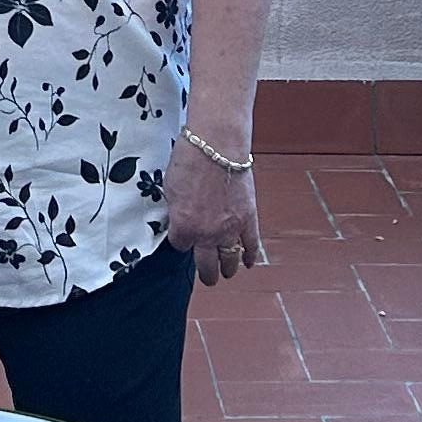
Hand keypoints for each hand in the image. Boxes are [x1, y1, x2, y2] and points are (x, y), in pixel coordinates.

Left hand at [164, 131, 263, 286]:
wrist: (217, 144)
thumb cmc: (190, 160)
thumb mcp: (170, 188)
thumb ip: (176, 211)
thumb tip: (180, 219)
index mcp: (183, 227)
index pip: (180, 246)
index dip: (181, 241)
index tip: (183, 236)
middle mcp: (207, 234)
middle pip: (206, 266)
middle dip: (206, 273)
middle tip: (208, 276)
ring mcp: (230, 229)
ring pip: (230, 261)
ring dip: (227, 269)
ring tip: (226, 272)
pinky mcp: (249, 219)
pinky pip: (251, 246)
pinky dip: (250, 256)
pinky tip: (247, 263)